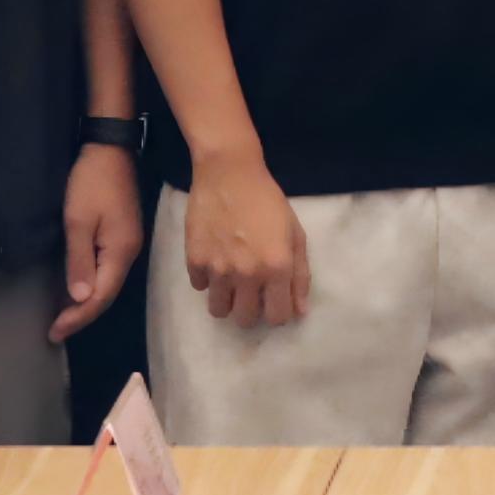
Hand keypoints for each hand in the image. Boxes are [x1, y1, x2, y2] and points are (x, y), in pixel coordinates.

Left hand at [50, 142, 144, 341]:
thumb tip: (82, 299)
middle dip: (81, 315)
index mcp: (120, 252)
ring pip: (108, 283)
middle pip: (107, 294)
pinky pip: (107, 269)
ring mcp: (128, 243)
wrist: (109, 148)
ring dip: (86, 302)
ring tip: (64, 317)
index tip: (54, 332)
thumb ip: (80, 261)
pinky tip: (78, 289)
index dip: (78, 317)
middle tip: (55, 331)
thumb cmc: (91, 183)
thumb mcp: (79, 221)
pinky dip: (91, 284)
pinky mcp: (122, 235)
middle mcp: (129, 253)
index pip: (100, 297)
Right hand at [182, 159, 308, 329]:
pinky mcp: (194, 261)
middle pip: (245, 321)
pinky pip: (199, 287)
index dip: (278, 311)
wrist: (228, 173)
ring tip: (231, 280)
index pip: (277, 317)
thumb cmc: (268, 201)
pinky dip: (207, 279)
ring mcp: (217, 269)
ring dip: (227, 300)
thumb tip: (300, 311)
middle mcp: (247, 274)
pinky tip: (215, 259)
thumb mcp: (295, 233)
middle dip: (251, 310)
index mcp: (276, 268)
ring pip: (219, 311)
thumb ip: (300, 274)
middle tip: (251, 290)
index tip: (274, 299)